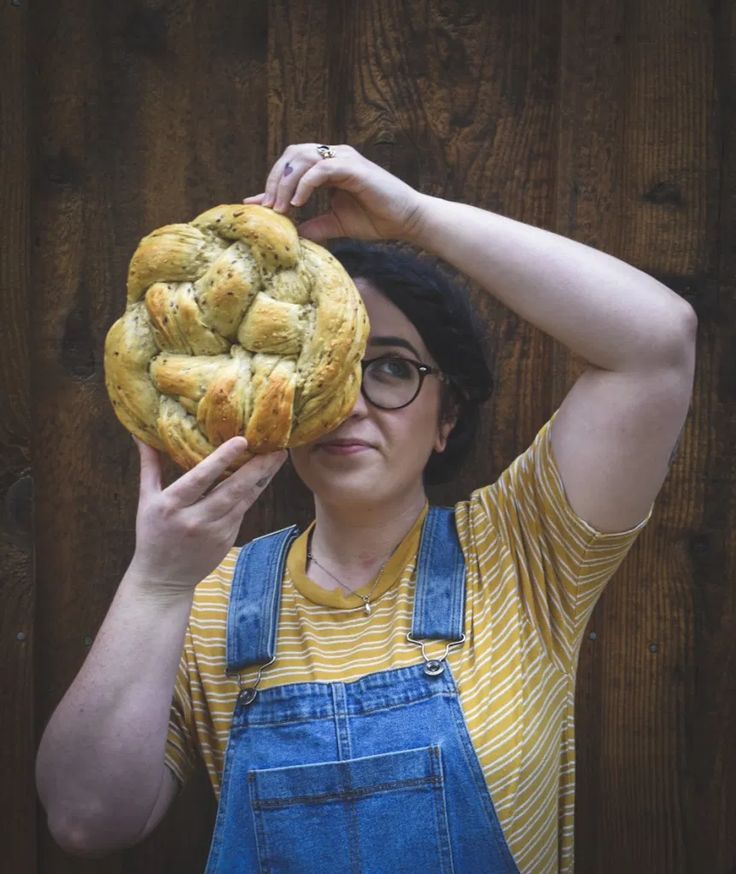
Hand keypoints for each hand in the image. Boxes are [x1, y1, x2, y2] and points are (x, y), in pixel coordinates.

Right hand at [128, 435, 286, 596]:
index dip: (222, 459)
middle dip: (256, 468)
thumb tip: (141, 435)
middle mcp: (194, 519)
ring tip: (277, 457)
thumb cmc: (152, 534)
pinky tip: (265, 476)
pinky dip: (254, 493)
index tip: (242, 440)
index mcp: (171, 505)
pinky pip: (242, 511)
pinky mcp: (227, 539)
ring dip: (263, 478)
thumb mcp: (145, 500)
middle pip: (231, 490)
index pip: (200, 478)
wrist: (163, 579)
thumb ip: (149, 466)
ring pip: (243, 500)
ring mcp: (214, 531)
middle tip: (275, 447)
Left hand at [242, 143, 427, 243]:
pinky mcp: (353, 168)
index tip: (258, 205)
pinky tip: (298, 204)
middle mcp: (335, 156)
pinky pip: (321, 169)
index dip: (272, 182)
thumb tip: (291, 234)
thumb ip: (314, 225)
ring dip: (286, 183)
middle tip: (269, 207)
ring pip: (303, 158)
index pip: (292, 164)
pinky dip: (305, 185)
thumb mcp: (336, 223)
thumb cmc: (376, 219)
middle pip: (292, 155)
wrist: (406, 221)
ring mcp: (344, 159)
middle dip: (275, 180)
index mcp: (329, 166)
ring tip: (281, 208)